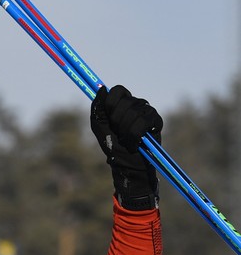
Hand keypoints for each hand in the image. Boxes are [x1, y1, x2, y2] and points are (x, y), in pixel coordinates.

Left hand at [90, 85, 162, 209]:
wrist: (127, 165)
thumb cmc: (113, 146)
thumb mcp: (100, 128)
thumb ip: (98, 109)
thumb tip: (100, 89)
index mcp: (122, 103)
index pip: (117, 91)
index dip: (110, 104)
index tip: (109, 118)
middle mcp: (136, 104)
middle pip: (124, 102)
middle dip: (116, 122)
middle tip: (118, 133)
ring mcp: (147, 111)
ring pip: (133, 113)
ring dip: (125, 132)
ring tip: (127, 140)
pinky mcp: (156, 121)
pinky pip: (142, 123)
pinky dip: (134, 136)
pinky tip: (136, 143)